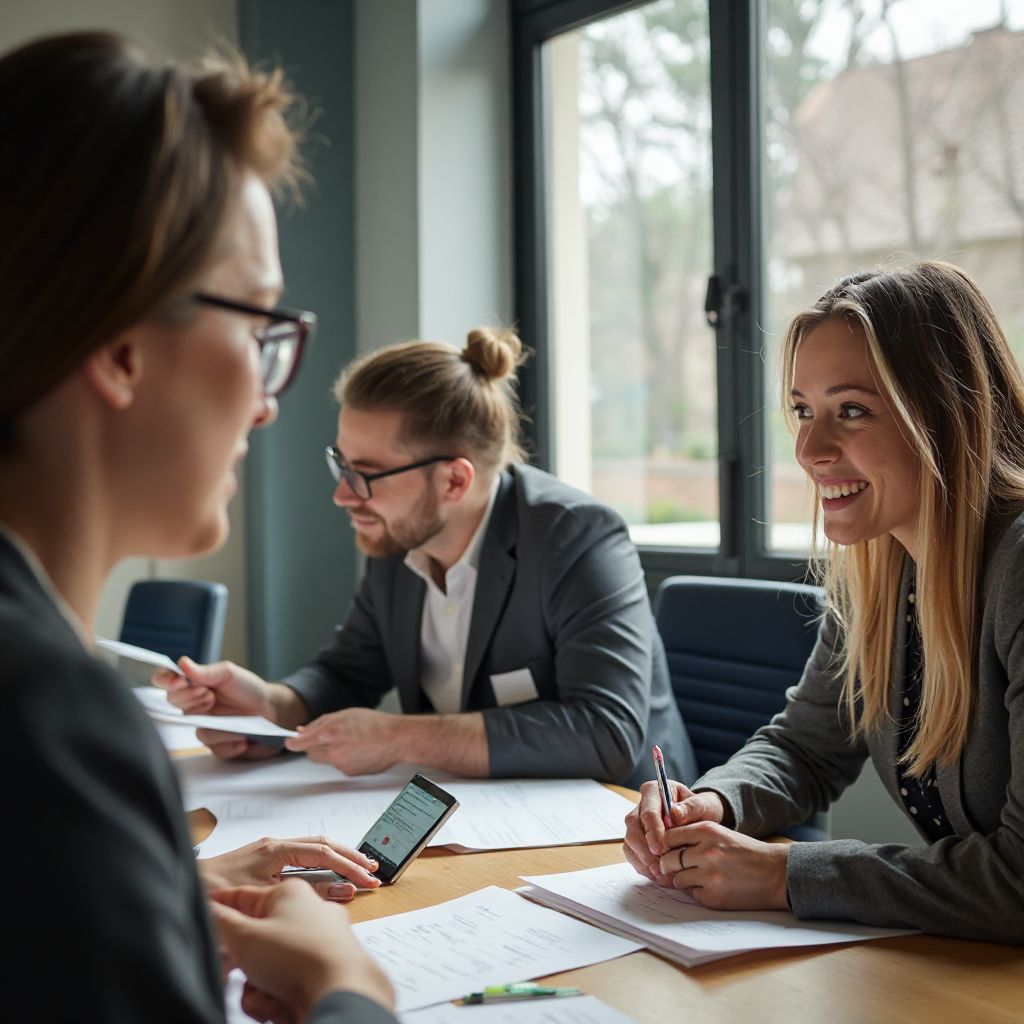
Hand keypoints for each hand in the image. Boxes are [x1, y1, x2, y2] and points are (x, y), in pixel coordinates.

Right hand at [153, 658, 288, 760]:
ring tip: (235, 717)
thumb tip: (182, 663)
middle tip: (210, 695)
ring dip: (218, 725)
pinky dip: (232, 740)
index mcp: (192, 686)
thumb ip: (205, 671)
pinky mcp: (217, 745)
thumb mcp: (229, 674)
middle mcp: (193, 707)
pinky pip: (216, 748)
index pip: (164, 681)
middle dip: (192, 699)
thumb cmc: (248, 688)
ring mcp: (204, 727)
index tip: (178, 682)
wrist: (271, 709)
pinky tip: (243, 734)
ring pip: (198, 731)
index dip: (165, 681)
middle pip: (173, 705)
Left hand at [197, 835, 382, 897]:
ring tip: (360, 867)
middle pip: (324, 844)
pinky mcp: (264, 858)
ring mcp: (270, 849)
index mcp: (276, 850)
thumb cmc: (214, 894)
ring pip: (314, 846)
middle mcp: (275, 844)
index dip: (349, 868)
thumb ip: (302, 895)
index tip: (367, 881)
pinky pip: (302, 854)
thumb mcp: (262, 898)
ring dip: (338, 856)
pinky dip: (322, 861)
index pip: (324, 855)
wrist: (183, 886)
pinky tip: (330, 871)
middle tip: (374, 870)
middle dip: (351, 856)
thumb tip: (338, 894)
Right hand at [211, 881, 394, 1020]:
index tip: (203, 913)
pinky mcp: (320, 971)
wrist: (341, 992)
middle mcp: (306, 914)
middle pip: (255, 941)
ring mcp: (315, 944)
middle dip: (245, 966)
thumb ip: (219, 921)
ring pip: (266, 968)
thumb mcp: (246, 937)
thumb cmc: (300, 956)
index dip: (220, 907)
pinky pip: (284, 984)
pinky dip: (276, 998)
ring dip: (258, 988)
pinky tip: (284, 1003)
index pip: (243, 896)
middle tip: (244, 973)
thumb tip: (205, 909)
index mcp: (289, 894)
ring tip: (269, 993)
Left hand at [286, 708, 403, 774]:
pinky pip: (339, 766)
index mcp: (330, 733)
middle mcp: (334, 751)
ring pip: (326, 760)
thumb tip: (304, 730)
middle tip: (329, 737)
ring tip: (351, 741)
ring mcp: (341, 764)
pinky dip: (344, 758)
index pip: (302, 743)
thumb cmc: (375, 724)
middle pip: (312, 753)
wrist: (396, 740)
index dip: (294, 743)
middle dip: (315, 746)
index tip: (289, 742)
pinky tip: (358, 750)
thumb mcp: (346, 714)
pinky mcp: (349, 773)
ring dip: (332, 751)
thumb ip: (322, 722)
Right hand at [622, 779, 725, 882]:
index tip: (659, 848)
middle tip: (658, 867)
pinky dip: (644, 867)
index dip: (652, 830)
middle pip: (633, 826)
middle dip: (644, 849)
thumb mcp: (704, 805)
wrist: (701, 818)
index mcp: (654, 791)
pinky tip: (657, 877)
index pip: (647, 810)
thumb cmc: (701, 809)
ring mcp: (637, 824)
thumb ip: (692, 808)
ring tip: (660, 876)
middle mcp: (641, 806)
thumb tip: (675, 814)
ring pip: (630, 842)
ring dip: (643, 861)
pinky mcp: (637, 840)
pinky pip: (633, 854)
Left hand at [655, 821, 789, 910]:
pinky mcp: (713, 897)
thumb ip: (693, 837)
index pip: (668, 836)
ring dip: (682, 879)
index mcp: (707, 831)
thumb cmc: (746, 852)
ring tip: (699, 877)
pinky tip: (711, 887)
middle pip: (667, 859)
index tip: (666, 850)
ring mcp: (709, 876)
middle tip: (676, 867)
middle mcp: (705, 852)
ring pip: (676, 879)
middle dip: (668, 864)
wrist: (775, 874)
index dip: (664, 845)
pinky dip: (696, 892)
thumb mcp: (720, 833)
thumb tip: (662, 847)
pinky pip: (691, 894)